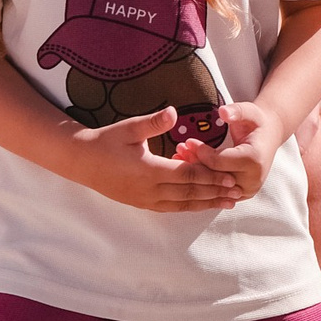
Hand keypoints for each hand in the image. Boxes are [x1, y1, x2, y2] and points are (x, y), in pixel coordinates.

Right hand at [69, 107, 243, 212]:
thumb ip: (153, 122)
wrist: (82, 161)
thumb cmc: (106, 141)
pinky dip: (189, 207)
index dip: (211, 176)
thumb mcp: (129, 127)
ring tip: (227, 204)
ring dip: (206, 203)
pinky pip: (170, 208)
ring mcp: (145, 199)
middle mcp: (150, 189)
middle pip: (190, 193)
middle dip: (215, 193)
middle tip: (238, 193)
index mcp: (149, 170)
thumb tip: (173, 112)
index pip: (188, 175)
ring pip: (182, 204)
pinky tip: (201, 205)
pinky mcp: (141, 203)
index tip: (230, 177)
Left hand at [182, 98, 291, 200]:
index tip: (188, 141)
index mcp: (254, 160)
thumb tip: (223, 112)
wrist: (269, 136)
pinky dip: (204, 181)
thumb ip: (236, 111)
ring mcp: (248, 189)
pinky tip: (189, 169)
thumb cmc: (256, 122)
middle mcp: (253, 179)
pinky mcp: (242, 194)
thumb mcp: (249, 111)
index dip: (201, 152)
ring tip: (180, 158)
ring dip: (196, 174)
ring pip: (215, 186)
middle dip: (195, 163)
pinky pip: (219, 189)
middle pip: (215, 177)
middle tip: (179, 151)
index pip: (219, 161)